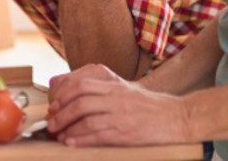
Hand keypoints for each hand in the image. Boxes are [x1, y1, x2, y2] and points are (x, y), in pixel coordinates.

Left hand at [47, 68, 188, 146]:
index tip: (55, 104)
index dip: (65, 94)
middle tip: (51, 121)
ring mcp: (120, 115)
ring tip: (58, 134)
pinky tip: (71, 143)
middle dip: (61, 112)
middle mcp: (115, 98)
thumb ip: (107, 92)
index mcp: (115, 86)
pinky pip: (98, 135)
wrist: (176, 117)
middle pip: (80, 101)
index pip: (82, 84)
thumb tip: (82, 99)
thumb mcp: (127, 92)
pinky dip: (81, 139)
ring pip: (86, 118)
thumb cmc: (151, 107)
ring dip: (67, 127)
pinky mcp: (125, 133)